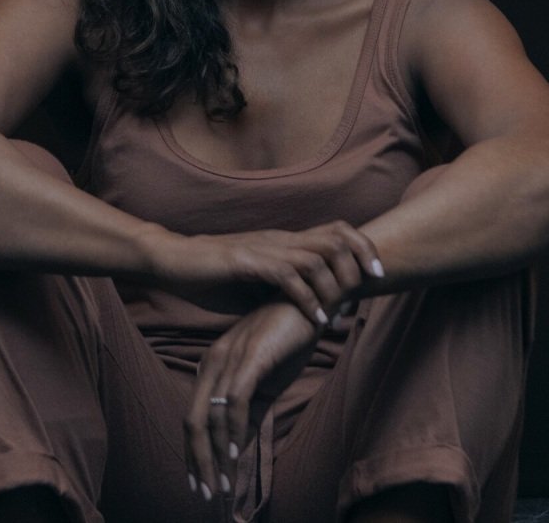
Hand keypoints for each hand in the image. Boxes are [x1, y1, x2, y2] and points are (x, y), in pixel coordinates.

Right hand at [144, 221, 383, 327]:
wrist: (171, 261)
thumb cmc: (212, 275)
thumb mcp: (256, 286)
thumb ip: (282, 293)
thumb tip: (311, 311)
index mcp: (284, 242)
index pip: (336, 231)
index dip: (362, 248)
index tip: (376, 274)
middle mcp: (279, 239)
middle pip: (337, 236)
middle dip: (360, 261)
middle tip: (371, 288)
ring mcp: (264, 248)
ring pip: (317, 256)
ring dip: (336, 284)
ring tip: (344, 309)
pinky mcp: (245, 261)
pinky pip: (287, 277)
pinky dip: (308, 298)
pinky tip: (317, 317)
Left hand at [183, 301, 320, 499]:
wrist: (312, 304)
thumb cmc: (289, 342)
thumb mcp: (266, 383)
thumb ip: (250, 413)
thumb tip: (238, 447)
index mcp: (212, 367)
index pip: (194, 419)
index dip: (194, 454)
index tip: (200, 485)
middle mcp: (213, 362)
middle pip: (194, 422)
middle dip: (199, 462)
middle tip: (207, 496)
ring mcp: (230, 358)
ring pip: (213, 417)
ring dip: (218, 455)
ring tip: (224, 485)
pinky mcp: (251, 357)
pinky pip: (236, 400)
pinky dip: (235, 430)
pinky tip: (238, 454)